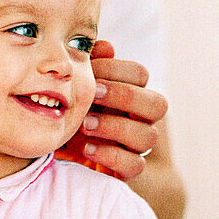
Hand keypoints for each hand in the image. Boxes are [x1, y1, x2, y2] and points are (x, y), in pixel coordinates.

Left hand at [79, 40, 167, 180]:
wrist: (60, 157)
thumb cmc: (68, 116)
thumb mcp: (74, 91)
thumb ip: (89, 67)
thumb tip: (106, 47)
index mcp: (130, 93)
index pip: (140, 75)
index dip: (117, 70)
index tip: (89, 72)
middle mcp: (140, 120)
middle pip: (158, 104)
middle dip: (125, 96)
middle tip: (94, 95)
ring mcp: (136, 146)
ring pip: (148, 136)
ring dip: (115, 127)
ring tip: (85, 125)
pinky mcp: (127, 171)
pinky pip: (134, 165)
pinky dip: (111, 156)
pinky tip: (87, 148)